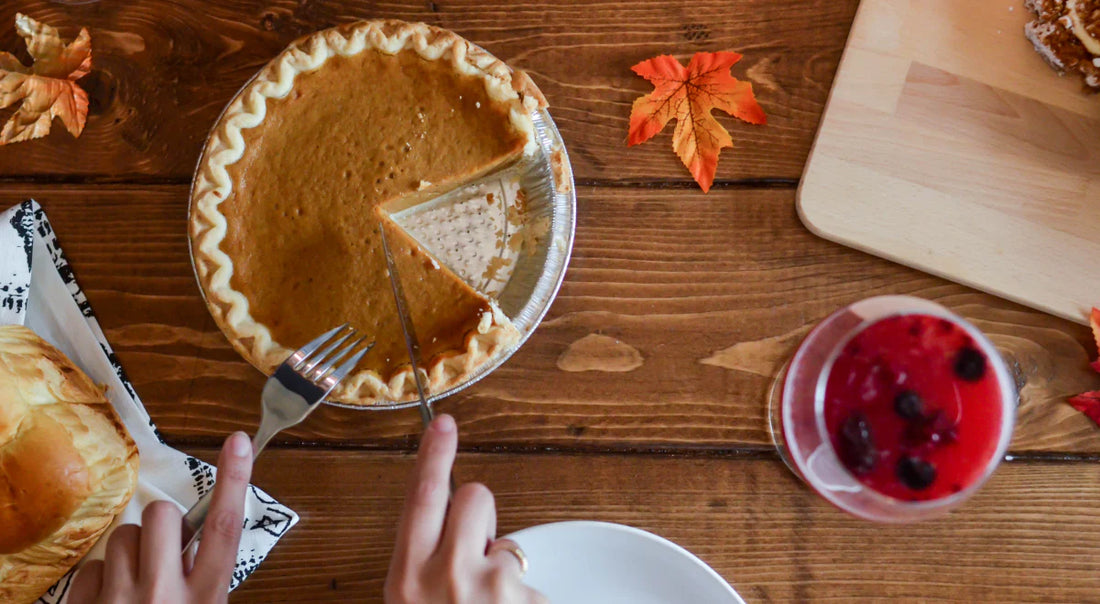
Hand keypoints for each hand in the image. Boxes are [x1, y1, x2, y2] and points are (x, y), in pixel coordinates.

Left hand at [69, 431, 253, 603]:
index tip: (238, 442)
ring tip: (134, 586)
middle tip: (163, 556)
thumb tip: (187, 539)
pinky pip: (90, 567)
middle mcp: (163, 595)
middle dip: (162, 525)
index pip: (224, 527)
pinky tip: (110, 601)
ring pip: (122, 536)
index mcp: (204, 597)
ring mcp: (119, 601)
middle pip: (162, 515)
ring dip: (129, 554)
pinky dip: (100, 580)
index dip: (233, 480)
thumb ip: (204, 576)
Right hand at [385, 414, 545, 603]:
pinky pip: (529, 578)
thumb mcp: (411, 598)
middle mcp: (447, 577)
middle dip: (480, 512)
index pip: (422, 496)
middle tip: (475, 553)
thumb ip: (423, 558)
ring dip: (501, 566)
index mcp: (408, 577)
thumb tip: (449, 520)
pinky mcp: (526, 598)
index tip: (443, 424)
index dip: (434, 455)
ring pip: (506, 540)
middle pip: (474, 497)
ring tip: (489, 602)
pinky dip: (523, 598)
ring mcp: (489, 587)